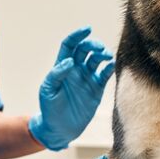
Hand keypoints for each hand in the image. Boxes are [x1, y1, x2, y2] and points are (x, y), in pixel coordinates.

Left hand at [28, 26, 114, 150]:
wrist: (60, 129)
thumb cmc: (49, 109)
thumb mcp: (48, 90)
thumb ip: (56, 75)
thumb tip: (70, 62)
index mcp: (61, 67)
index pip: (70, 45)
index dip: (77, 36)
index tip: (87, 29)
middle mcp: (75, 69)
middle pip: (85, 50)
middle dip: (93, 45)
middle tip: (99, 48)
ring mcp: (87, 78)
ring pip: (97, 59)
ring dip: (103, 54)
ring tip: (106, 55)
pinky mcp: (97, 88)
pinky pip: (105, 74)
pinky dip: (109, 68)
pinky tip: (111, 64)